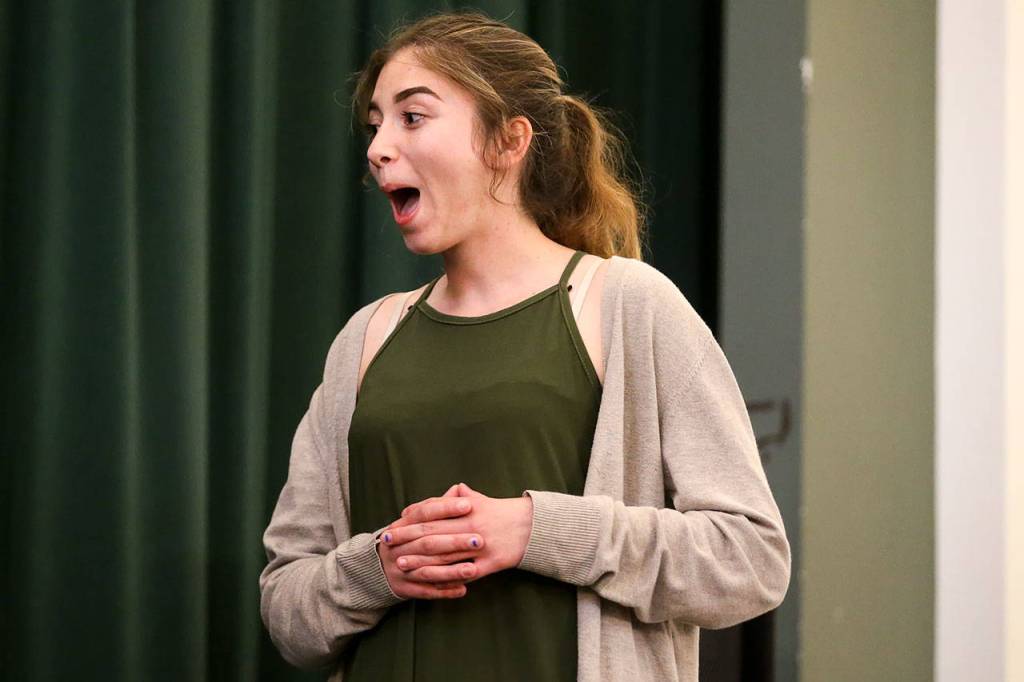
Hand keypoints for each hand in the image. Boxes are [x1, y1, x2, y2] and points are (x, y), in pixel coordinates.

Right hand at [376, 484, 483, 599]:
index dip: (446, 508)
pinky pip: (426, 591)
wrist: (378, 568)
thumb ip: (438, 507)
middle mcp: (398, 547)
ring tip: (474, 569)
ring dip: (452, 571)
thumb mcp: (415, 522)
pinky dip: (444, 591)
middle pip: (428, 543)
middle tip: (480, 540)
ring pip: (428, 570)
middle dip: (454, 541)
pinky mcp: (405, 589)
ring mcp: (400, 569)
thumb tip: (460, 489)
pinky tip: (463, 590)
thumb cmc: (407, 539)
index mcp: (401, 526)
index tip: (469, 505)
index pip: (424, 513)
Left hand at [386, 482, 533, 583]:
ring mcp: (479, 546)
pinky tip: (427, 578)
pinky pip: (460, 572)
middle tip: (386, 543)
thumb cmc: (500, 512)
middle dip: (407, 538)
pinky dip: (442, 575)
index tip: (393, 525)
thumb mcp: (479, 499)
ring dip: (419, 559)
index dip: (411, 520)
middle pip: (433, 533)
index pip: (432, 514)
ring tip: (400, 563)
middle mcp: (471, 525)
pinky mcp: (488, 564)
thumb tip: (434, 499)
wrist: (531, 527)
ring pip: (443, 555)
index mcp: (467, 508)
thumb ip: (456, 497)